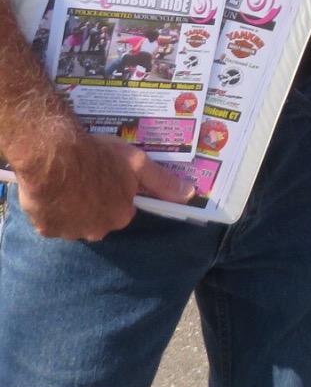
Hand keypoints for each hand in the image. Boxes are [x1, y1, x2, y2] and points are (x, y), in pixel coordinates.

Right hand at [16, 129, 193, 241]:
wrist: (53, 154)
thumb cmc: (99, 156)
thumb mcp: (137, 163)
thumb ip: (161, 181)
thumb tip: (190, 194)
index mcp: (120, 216)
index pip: (122, 208)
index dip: (116, 192)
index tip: (107, 176)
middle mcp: (96, 230)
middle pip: (98, 217)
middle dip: (94, 202)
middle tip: (86, 177)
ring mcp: (69, 231)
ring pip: (73, 220)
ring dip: (72, 206)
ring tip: (67, 181)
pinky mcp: (45, 228)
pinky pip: (50, 221)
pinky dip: (51, 209)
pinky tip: (51, 190)